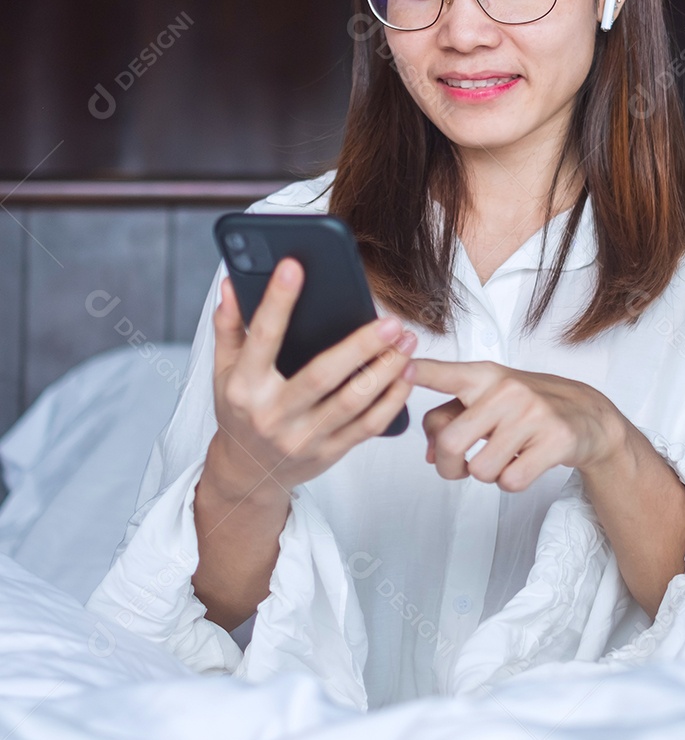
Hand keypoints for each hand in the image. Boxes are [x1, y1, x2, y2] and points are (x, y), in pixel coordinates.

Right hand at [207, 258, 416, 501]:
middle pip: (322, 375)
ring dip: (386, 371)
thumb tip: (230, 284)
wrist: (248, 473)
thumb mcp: (224, 371)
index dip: (277, 301)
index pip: (263, 337)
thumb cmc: (240, 412)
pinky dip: (392, 399)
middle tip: (391, 321)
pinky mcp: (329, 451)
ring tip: (407, 342)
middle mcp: (273, 414)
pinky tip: (406, 374)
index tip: (294, 266)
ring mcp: (303, 436)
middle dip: (361, 346)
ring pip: (353, 402)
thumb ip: (229, 327)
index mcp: (245, 386)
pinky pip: (368, 425)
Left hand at [412, 359, 625, 491]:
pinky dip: (512, 481)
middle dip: (450, 467)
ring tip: (505, 456)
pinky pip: (510, 481)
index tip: (402, 366)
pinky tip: (525, 461)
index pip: (446, 373)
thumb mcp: (487, 400)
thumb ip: (449, 419)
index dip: (421, 372)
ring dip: (487, 474)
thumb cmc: (525, 406)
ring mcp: (533, 413)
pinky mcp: (555, 439)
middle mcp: (507, 389)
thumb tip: (431, 455)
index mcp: (485, 375)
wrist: (586, 414)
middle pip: (451, 443)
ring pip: (481, 470)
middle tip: (462, 466)